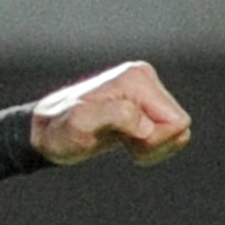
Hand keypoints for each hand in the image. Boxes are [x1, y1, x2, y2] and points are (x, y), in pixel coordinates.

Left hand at [29, 61, 191, 168]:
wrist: (45, 131)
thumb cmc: (60, 131)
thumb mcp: (81, 126)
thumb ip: (114, 117)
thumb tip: (144, 123)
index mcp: (136, 79)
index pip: (176, 121)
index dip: (155, 141)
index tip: (124, 141)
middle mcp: (144, 78)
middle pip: (179, 125)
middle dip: (154, 144)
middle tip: (122, 143)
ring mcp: (144, 90)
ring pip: (175, 130)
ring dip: (151, 146)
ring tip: (121, 141)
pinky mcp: (142, 103)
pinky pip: (166, 132)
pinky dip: (148, 145)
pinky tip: (125, 140)